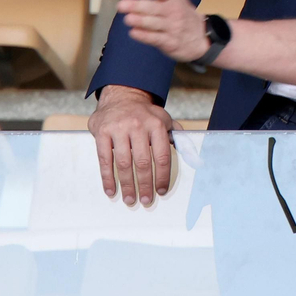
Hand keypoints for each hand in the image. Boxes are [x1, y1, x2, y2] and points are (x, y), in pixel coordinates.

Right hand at [89, 84, 174, 205]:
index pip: (162, 155)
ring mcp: (119, 128)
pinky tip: (111, 190)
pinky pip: (105, 159)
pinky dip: (107, 177)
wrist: (121, 95)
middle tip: (146, 200)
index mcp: (156, 124)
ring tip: (130, 199)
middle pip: (143, 162)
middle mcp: (138, 125)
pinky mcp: (102, 132)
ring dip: (127, 185)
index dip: (162, 176)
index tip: (161, 191)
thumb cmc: (145, 114)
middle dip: (145, 185)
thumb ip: (177, 136)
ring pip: (124, 163)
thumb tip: (193, 156)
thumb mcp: (164, 119)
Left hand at [119, 0, 210, 62]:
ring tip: (127, 18)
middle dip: (139, 7)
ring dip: (141, 21)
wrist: (201, 37)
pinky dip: (145, 37)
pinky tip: (134, 33)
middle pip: (155, 9)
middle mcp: (173, 12)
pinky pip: (157, 40)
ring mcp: (172, 28)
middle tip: (122, 5)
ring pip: (155, 24)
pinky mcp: (169, 43)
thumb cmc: (182, 11)